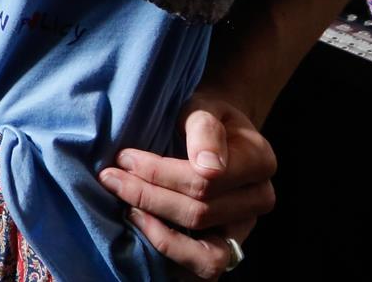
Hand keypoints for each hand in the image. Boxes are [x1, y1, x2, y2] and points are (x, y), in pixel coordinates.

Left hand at [98, 93, 272, 277]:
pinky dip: (172, 256)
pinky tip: (143, 229)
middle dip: (148, 196)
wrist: (212, 131)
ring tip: (127, 209)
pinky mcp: (227, 249)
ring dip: (160, 235)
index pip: (204, 179)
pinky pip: (203, 269)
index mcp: (259, 161)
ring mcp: (244, 229)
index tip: (124, 157)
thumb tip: (209, 167)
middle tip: (111, 178)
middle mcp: (258, 200)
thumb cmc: (202, 116)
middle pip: (199, 213)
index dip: (158, 173)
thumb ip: (204, 129)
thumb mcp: (202, 107)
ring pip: (207, 254)